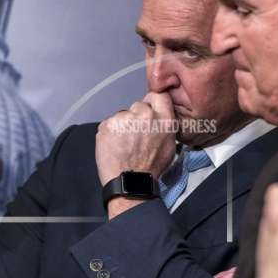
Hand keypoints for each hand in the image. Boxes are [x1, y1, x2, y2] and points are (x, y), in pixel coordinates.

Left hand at [96, 92, 175, 217]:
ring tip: (124, 144)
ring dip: (123, 125)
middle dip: (136, 117)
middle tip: (135, 135)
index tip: (149, 110)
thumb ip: (165, 124)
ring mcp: (125, 119)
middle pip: (138, 105)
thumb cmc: (150, 168)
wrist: (130, 182)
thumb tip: (158, 114)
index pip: (158, 95)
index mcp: (164, 119)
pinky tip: (115, 145)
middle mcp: (145, 115)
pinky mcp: (108, 124)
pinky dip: (110, 132)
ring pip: (122, 115)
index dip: (152, 102)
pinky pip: (109, 123)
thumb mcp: (169, 144)